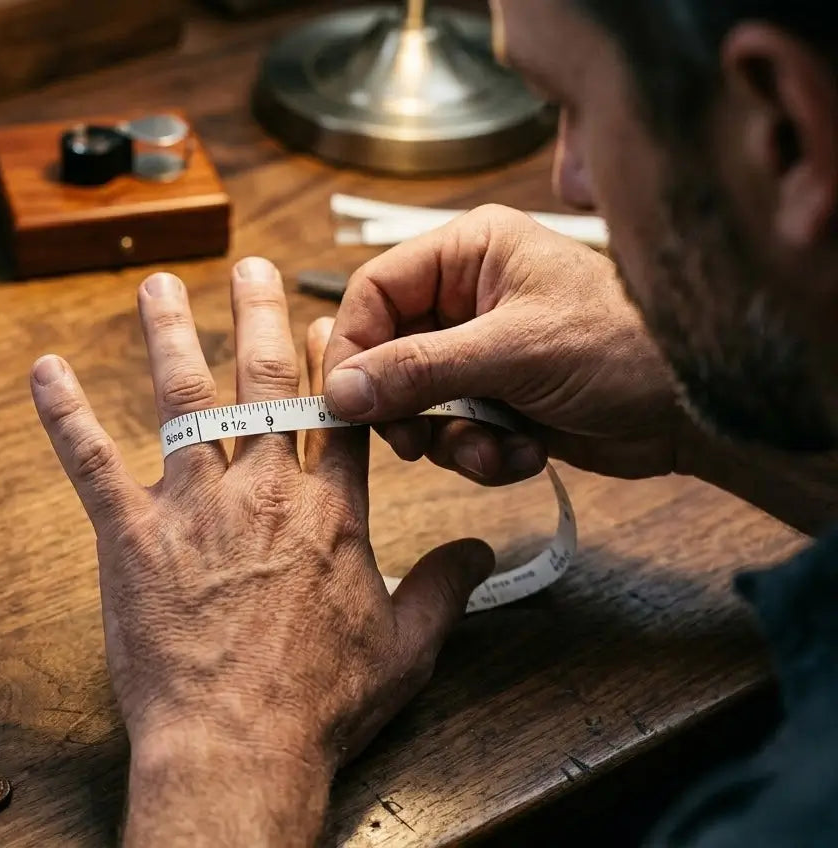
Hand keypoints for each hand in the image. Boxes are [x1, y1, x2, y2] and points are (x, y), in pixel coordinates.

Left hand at [31, 257, 493, 846]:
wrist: (240, 746)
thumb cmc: (321, 705)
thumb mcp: (408, 649)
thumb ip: (446, 589)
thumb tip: (481, 551)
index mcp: (331, 512)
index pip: (336, 413)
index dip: (331, 363)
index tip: (323, 321)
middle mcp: (265, 491)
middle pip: (264, 382)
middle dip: (258, 315)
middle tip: (251, 266)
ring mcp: (194, 507)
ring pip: (184, 400)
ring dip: (170, 335)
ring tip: (160, 286)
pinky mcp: (132, 536)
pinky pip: (92, 461)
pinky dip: (65, 413)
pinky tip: (45, 370)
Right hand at [323, 205, 683, 483]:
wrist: (701, 410)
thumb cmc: (624, 349)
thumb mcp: (514, 352)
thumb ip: (419, 370)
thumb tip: (339, 391)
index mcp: (470, 252)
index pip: (374, 291)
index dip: (351, 346)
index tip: (344, 400)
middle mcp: (466, 297)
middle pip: (386, 353)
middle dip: (403, 406)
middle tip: (413, 442)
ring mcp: (480, 351)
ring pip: (414, 403)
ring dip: (448, 439)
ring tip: (494, 449)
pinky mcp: (496, 399)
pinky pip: (451, 432)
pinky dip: (479, 454)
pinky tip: (525, 456)